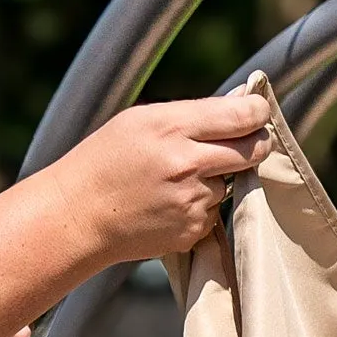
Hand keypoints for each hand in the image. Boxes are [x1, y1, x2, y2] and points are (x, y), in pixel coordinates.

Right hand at [42, 90, 274, 270]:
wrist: (78, 216)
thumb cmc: (104, 161)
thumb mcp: (139, 120)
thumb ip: (190, 113)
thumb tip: (238, 105)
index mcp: (172, 128)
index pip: (240, 116)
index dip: (257, 111)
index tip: (259, 110)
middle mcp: (187, 165)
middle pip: (252, 150)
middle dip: (256, 142)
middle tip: (249, 139)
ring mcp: (192, 201)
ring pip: (231, 182)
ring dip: (219, 177)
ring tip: (178, 178)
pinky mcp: (192, 230)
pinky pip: (214, 211)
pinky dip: (201, 204)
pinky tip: (170, 201)